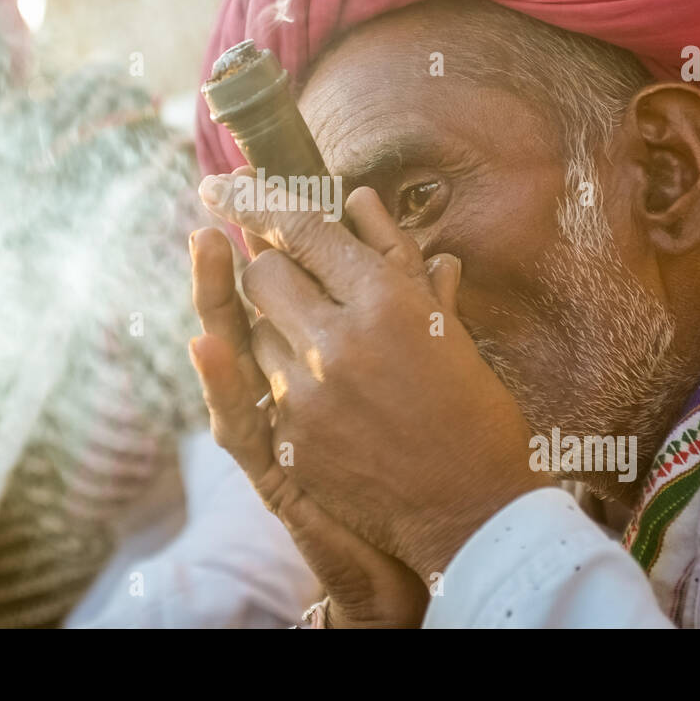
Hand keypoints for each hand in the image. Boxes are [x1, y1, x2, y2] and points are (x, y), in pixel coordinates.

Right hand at [190, 224, 428, 627]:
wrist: (438, 538)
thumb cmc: (430, 452)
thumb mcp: (425, 375)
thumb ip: (423, 321)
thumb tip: (443, 259)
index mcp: (323, 352)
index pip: (287, 277)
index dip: (270, 228)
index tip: (259, 177)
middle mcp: (289, 382)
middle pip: (248, 300)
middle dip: (235, 249)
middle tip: (224, 189)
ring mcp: (276, 423)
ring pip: (227, 351)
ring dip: (211, 295)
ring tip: (204, 239)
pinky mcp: (272, 467)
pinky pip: (235, 421)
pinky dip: (219, 381)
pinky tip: (207, 341)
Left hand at [192, 170, 549, 584]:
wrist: (475, 515)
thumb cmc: (474, 413)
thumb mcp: (447, 327)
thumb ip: (395, 260)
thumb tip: (358, 201)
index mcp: (386, 300)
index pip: (302, 228)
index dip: (257, 199)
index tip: (224, 185)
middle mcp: (339, 340)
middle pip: (261, 273)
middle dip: (271, 270)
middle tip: (291, 278)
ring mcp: (307, 394)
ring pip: (253, 332)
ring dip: (278, 332)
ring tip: (328, 355)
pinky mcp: (291, 442)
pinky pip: (261, 390)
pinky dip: (285, 385)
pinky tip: (326, 401)